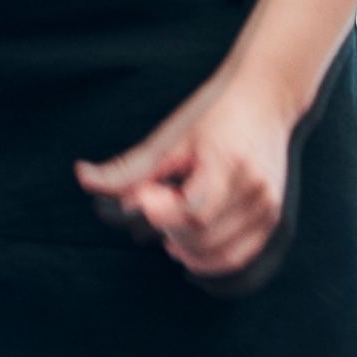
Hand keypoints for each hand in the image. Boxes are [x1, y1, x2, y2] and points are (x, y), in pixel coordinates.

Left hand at [76, 69, 301, 279]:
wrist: (266, 98)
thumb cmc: (214, 111)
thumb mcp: (170, 135)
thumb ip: (130, 168)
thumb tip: (83, 179)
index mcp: (229, 164)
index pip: (192, 213)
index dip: (159, 214)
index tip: (142, 198)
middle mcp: (255, 191)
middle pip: (201, 237)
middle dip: (167, 229)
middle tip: (152, 203)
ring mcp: (268, 208)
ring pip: (219, 255)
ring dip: (184, 249)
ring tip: (167, 222)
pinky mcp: (272, 219)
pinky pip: (237, 257)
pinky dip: (208, 259)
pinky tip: (185, 243)